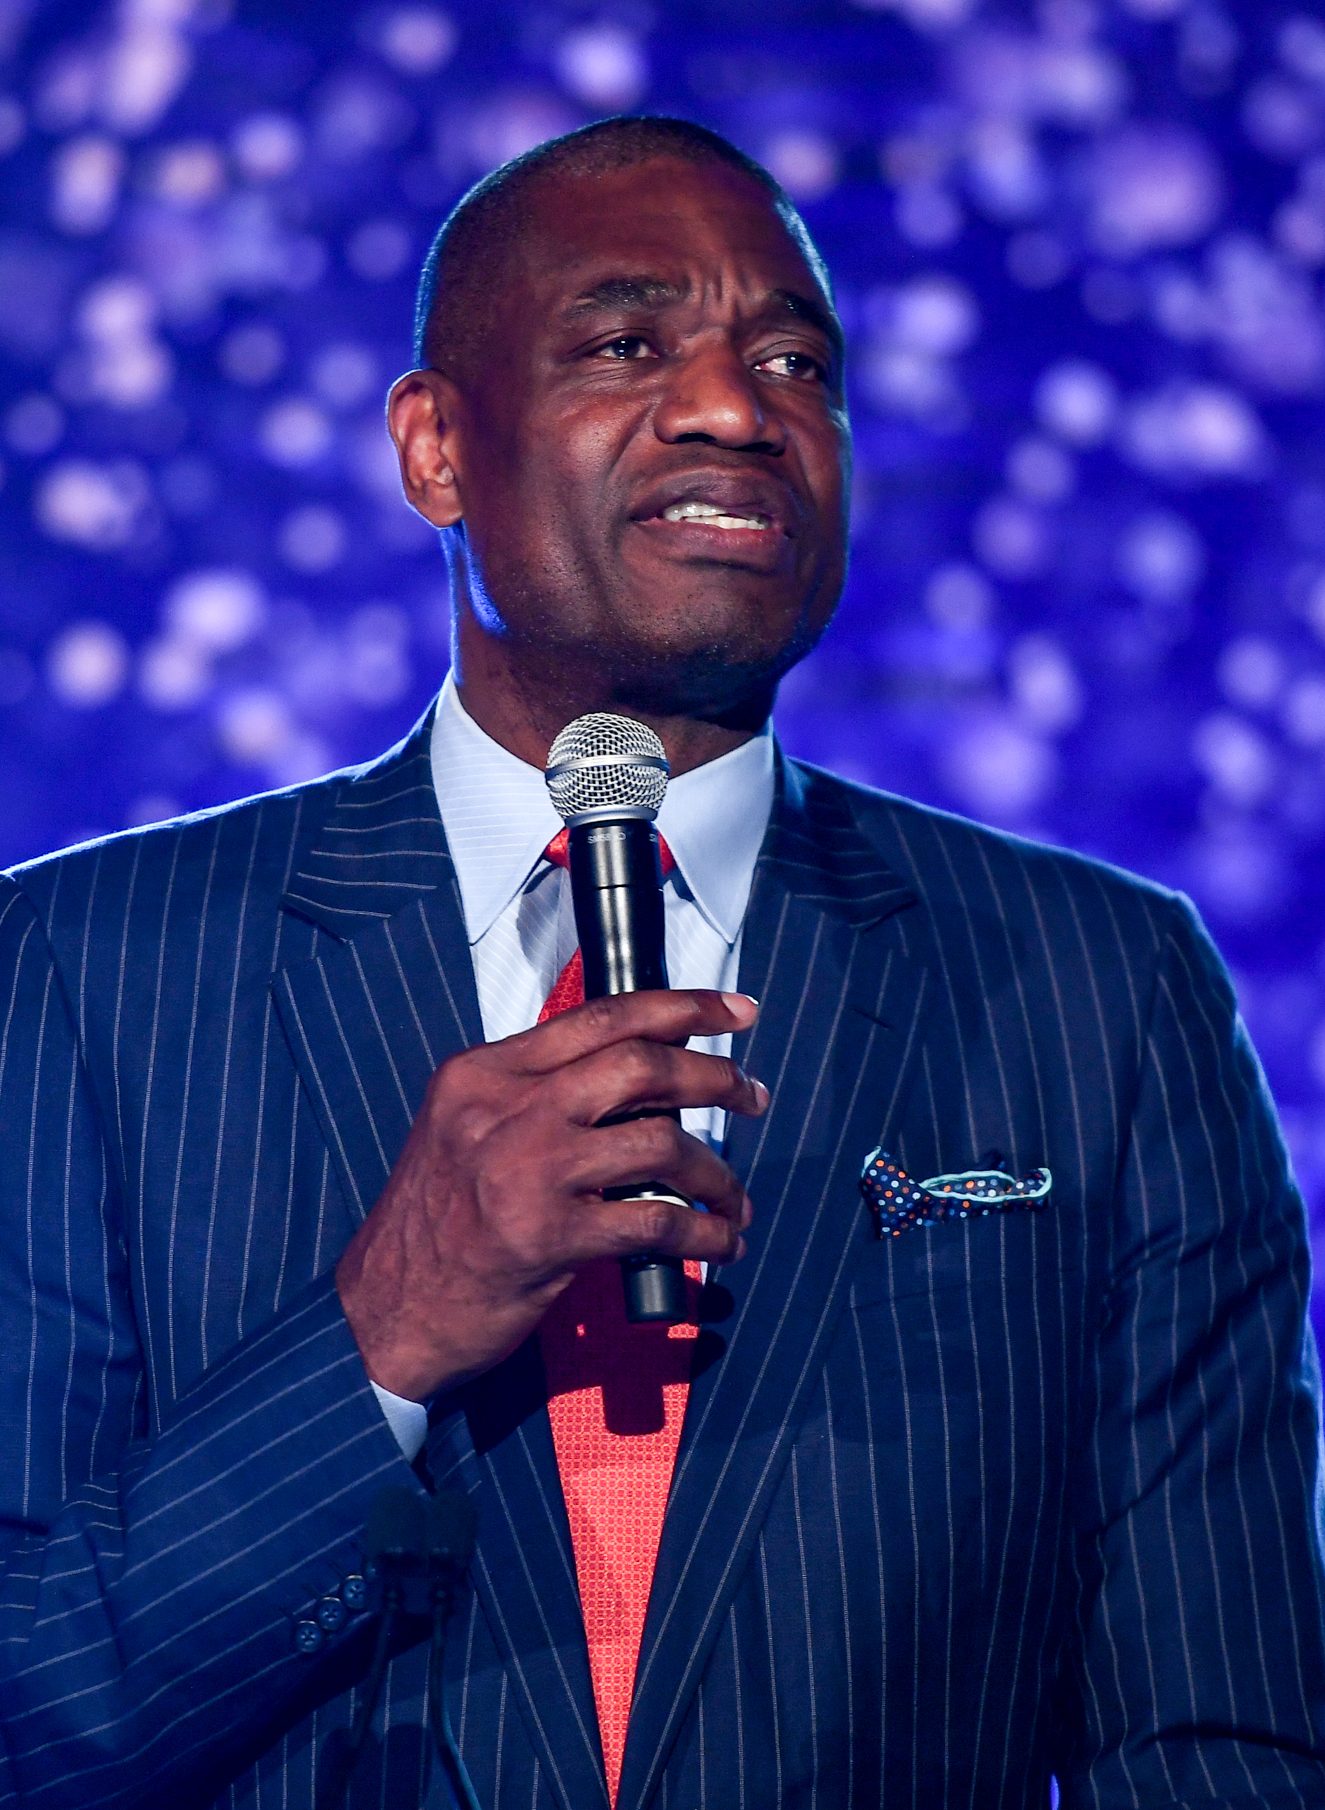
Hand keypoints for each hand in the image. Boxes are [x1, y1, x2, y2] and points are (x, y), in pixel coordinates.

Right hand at [335, 989, 764, 1400]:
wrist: (385, 1313)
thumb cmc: (436, 1226)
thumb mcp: (466, 1132)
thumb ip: (538, 1096)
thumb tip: (646, 1078)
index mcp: (484, 1073)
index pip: (600, 1015)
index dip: (681, 1005)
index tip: (735, 1011)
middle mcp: (504, 1109)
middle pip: (641, 1065)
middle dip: (713, 1076)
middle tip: (751, 1095)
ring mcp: (527, 1170)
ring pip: (660, 1140)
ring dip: (715, 1170)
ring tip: (733, 1196)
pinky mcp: (548, 1237)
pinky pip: (656, 1221)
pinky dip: (704, 1233)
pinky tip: (720, 1242)